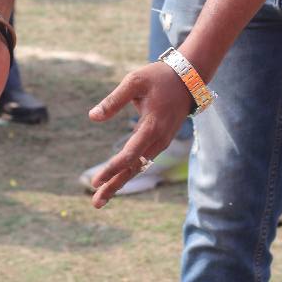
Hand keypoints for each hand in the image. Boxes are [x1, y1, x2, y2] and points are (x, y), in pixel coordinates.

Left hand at [87, 62, 192, 207]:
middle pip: (134, 168)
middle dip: (114, 186)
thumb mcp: (134, 81)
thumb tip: (92, 117)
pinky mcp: (162, 140)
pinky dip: (130, 171)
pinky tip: (117, 179)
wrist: (188, 78)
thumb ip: (114, 100)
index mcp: (152, 125)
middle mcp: (159, 139)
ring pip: (139, 167)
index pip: (129, 155)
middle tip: (95, 203)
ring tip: (101, 197)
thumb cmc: (158, 77)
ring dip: (120, 182)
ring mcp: (162, 142)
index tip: (94, 181)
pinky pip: (144, 160)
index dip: (111, 169)